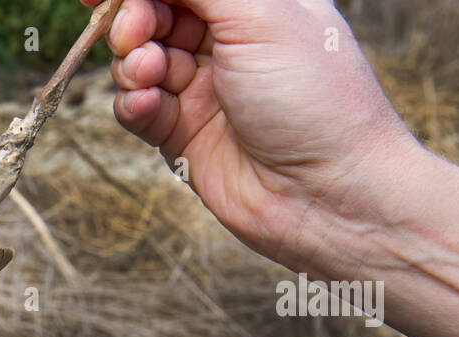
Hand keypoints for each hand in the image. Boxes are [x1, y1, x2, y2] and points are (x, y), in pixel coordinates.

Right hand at [83, 0, 422, 272]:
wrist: (326, 196)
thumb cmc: (314, 97)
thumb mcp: (259, 13)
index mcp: (260, 1)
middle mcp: (231, 41)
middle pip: (155, 13)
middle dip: (134, 19)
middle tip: (135, 33)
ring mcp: (205, 89)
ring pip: (140, 61)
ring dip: (133, 63)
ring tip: (148, 75)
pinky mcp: (184, 135)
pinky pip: (138, 109)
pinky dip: (133, 103)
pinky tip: (146, 105)